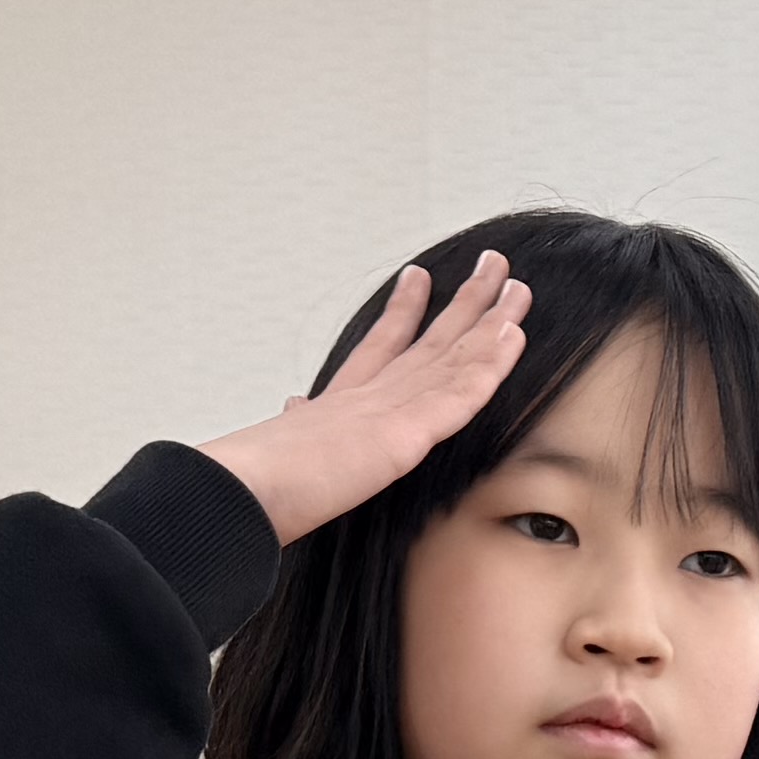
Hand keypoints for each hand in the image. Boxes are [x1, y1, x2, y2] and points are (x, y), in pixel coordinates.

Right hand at [197, 254, 529, 545]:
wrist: (240, 493)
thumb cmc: (255, 484)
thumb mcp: (282, 449)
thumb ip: (297, 423)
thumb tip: (294, 403)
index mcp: (339, 404)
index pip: (381, 348)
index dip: (404, 312)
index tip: (417, 277)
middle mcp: (368, 396)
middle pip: (430, 340)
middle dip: (464, 303)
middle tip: (492, 265)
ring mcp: (387, 411)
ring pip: (453, 358)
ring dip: (490, 322)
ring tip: (517, 287)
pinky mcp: (402, 434)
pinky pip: (457, 396)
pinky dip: (487, 367)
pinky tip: (510, 337)